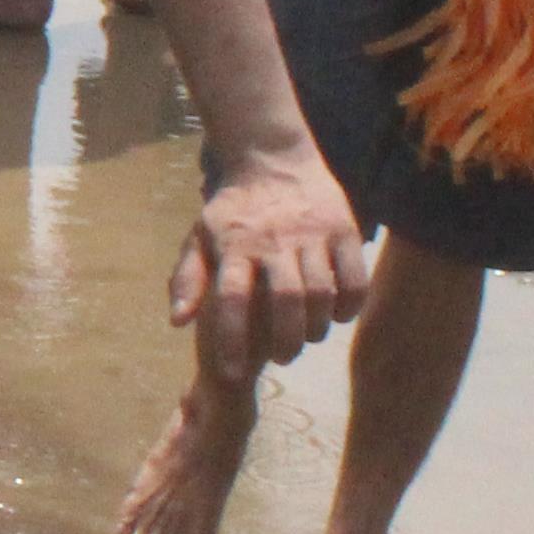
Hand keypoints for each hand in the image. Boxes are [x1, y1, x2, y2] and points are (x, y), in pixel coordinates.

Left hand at [168, 140, 368, 382]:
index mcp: (234, 245)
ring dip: (316, 328)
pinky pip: (355, 277)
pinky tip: (338, 317)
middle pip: (286, 300)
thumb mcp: (199, 238)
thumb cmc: (233, 212)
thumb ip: (188, 279)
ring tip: (307, 340)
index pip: (231, 298)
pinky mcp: (344, 228)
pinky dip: (350, 305)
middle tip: (281, 358)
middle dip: (285, 340)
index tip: (231, 373)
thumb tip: (178, 321)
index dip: (231, 340)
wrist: (273, 160)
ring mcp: (312, 234)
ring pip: (322, 292)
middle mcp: (274, 240)